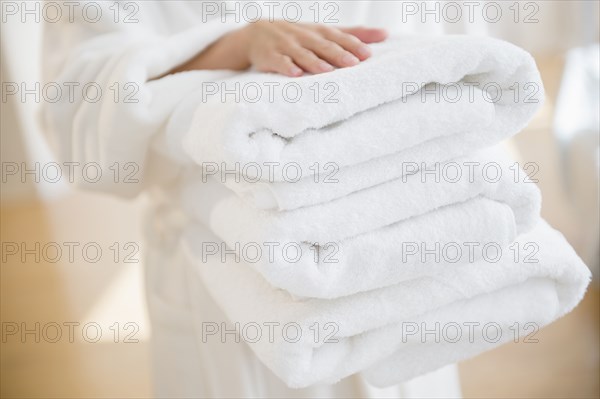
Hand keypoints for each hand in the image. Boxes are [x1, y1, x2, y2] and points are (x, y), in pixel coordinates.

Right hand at [169, 21, 386, 76]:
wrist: (256, 33)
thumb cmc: (298, 36)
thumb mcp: (323, 32)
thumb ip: (353, 34)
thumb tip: (385, 34)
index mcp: (318, 31)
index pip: (337, 37)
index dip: (352, 44)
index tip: (367, 55)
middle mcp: (303, 36)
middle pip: (322, 45)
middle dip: (337, 54)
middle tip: (353, 64)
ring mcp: (285, 46)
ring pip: (302, 54)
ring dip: (314, 62)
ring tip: (327, 72)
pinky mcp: (269, 57)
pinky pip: (278, 62)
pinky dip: (286, 67)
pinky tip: (295, 74)